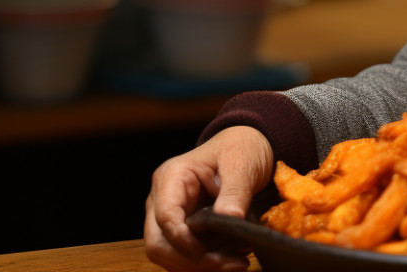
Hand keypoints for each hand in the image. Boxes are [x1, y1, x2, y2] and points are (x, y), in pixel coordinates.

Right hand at [144, 126, 274, 271]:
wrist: (247, 147)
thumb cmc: (241, 149)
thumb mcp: (242, 163)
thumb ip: (235, 191)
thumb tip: (230, 218)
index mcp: (171, 177)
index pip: (166, 218)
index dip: (185, 241)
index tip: (213, 254)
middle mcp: (162, 198)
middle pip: (159, 243)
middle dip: (192, 260)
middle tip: (231, 263)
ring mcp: (168, 215)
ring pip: (168, 254)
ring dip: (200, 265)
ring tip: (237, 261)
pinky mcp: (181, 228)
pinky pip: (183, 254)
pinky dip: (204, 262)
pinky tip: (231, 260)